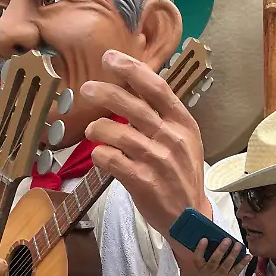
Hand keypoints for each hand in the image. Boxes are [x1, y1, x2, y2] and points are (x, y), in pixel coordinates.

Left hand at [81, 50, 211, 234]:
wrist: (190, 217)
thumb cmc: (181, 174)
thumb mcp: (182, 139)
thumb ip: (161, 116)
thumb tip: (130, 85)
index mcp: (183, 123)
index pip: (157, 88)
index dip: (132, 70)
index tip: (110, 58)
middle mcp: (171, 138)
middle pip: (133, 106)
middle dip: (105, 92)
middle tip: (86, 88)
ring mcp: (157, 160)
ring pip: (117, 133)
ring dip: (98, 128)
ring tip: (92, 130)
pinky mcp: (142, 181)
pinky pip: (111, 159)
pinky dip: (100, 154)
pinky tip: (100, 154)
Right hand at [192, 238, 252, 275]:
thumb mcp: (204, 275)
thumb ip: (209, 264)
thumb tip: (220, 248)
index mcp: (201, 270)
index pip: (198, 258)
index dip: (200, 248)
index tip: (204, 239)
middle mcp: (209, 273)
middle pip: (214, 260)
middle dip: (221, 249)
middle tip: (227, 239)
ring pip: (227, 264)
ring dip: (233, 254)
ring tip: (239, 245)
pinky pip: (236, 271)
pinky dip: (243, 263)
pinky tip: (248, 256)